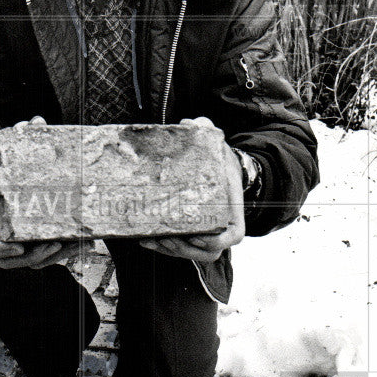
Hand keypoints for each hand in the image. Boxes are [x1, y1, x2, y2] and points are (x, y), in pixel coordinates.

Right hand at [0, 118, 84, 269]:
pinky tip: (80, 243)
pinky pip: (44, 258)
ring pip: (30, 263)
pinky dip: (61, 255)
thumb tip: (37, 121)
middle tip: (52, 244)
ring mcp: (16, 243)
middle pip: (8, 260)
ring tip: (69, 244)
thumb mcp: (8, 153)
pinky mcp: (33, 245)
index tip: (17, 246)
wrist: (7, 180)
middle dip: (32, 256)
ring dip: (50, 259)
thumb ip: (19, 139)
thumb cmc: (5, 170)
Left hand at [139, 117, 244, 260]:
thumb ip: (207, 132)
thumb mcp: (217, 146)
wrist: (218, 174)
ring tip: (150, 238)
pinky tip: (143, 239)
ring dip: (170, 250)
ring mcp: (206, 236)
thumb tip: (190, 122)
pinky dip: (161, 248)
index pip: (233, 237)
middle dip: (184, 249)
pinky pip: (178, 250)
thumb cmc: (220, 164)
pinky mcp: (190, 238)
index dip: (216, 241)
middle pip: (207, 252)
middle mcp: (222, 229)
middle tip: (164, 237)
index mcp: (233, 212)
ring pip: (190, 254)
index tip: (198, 237)